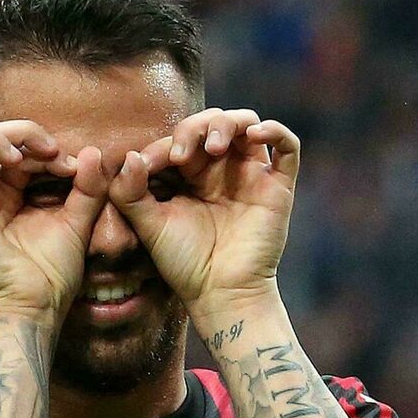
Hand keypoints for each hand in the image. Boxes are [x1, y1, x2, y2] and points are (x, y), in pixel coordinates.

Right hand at [0, 121, 109, 324]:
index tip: (74, 163)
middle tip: (51, 150)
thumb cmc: (55, 271)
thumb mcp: (79, 222)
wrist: (38, 307)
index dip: (44, 145)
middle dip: (22, 135)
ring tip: (18, 154)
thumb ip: (89, 188)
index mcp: (16, 190)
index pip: (22, 149)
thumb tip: (94, 151)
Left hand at [108, 108, 299, 320]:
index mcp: (190, 175)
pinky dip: (275, 129)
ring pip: (245, 123)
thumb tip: (130, 156)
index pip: (179, 140)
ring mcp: (250, 175)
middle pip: (211, 123)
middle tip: (181, 155)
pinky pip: (287, 146)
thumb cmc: (184, 263)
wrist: (221, 294)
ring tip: (214, 147)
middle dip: (194, 129)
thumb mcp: (149, 225)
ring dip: (227, 124)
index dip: (163, 146)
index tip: (146, 168)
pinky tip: (256, 133)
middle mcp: (221, 170)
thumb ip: (129, 191)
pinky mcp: (277, 186)